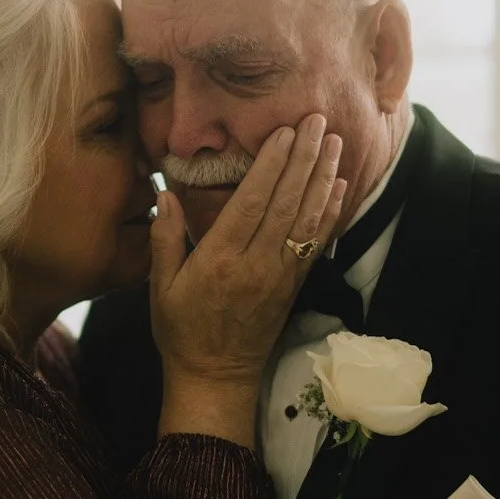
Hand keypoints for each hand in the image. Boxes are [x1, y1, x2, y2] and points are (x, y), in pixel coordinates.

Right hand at [151, 114, 344, 387]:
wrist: (216, 377)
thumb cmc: (181, 330)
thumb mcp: (160, 286)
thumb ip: (165, 238)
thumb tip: (165, 192)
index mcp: (219, 260)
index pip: (250, 203)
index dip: (270, 165)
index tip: (284, 132)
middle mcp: (255, 264)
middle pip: (285, 202)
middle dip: (303, 159)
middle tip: (316, 121)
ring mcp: (279, 275)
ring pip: (307, 218)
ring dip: (322, 177)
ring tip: (334, 142)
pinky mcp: (294, 285)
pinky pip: (316, 243)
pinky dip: (329, 213)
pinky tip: (339, 186)